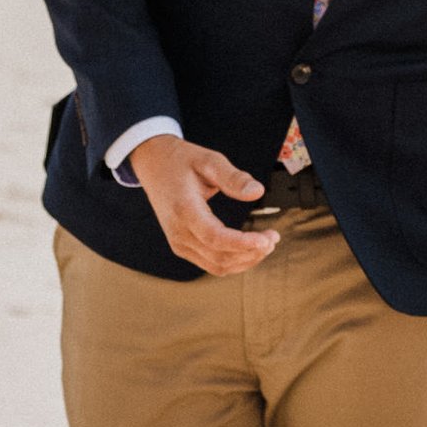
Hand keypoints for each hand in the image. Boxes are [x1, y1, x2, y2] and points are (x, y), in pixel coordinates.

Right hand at [128, 134, 277, 275]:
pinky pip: (211, 263)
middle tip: (273, 238)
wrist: (153, 164)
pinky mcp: (182, 246)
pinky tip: (249, 249)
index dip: (243, 243)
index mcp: (183, 209)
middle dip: (251, 252)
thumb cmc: (179, 161)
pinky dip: (234, 261)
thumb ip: (233, 177)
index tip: (266, 240)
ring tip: (266, 244)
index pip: (215, 238)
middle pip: (219, 257)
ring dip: (245, 260)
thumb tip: (257, 191)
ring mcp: (179, 242)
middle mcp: (178, 232)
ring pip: (216, 266)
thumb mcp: (208, 160)